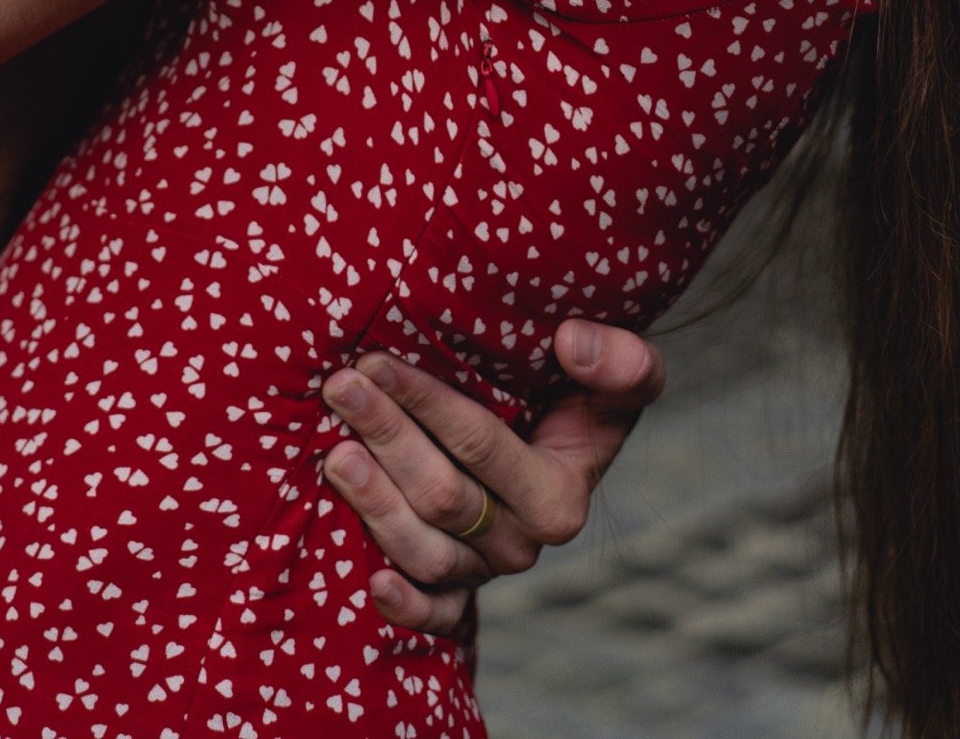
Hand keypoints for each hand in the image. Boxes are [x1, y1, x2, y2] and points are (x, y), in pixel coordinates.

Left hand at [319, 322, 664, 633]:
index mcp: (560, 495)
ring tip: (333, 454)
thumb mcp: (626, 371)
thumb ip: (621, 361)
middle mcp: (523, 543)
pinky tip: (370, 582)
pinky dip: (404, 606)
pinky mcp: (460, 592)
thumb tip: (574, 344)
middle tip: (340, 388)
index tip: (376, 359)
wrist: (564, 436)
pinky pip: (434, 615)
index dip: (425, 401)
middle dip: (386, 437)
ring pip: (425, 551)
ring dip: (375, 503)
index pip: (479, 444)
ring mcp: (487, 570)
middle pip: (441, 495)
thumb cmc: (586, 393)